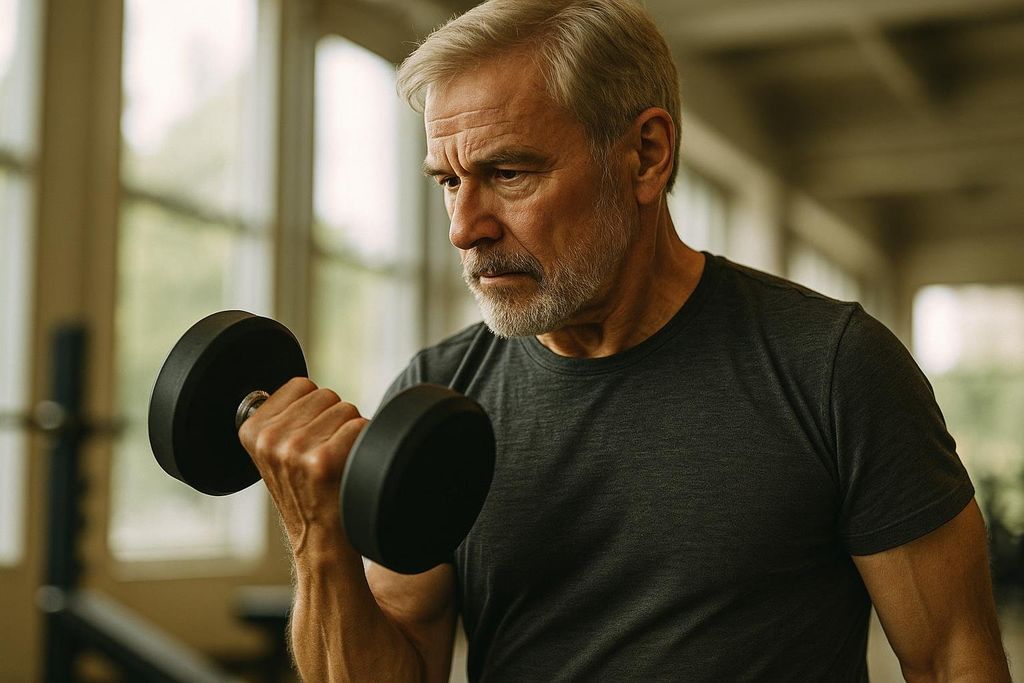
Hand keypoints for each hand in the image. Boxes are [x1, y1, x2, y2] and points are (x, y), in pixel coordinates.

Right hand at [237, 377, 368, 557]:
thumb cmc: (305, 492)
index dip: (314, 409)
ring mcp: (294, 450)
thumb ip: (281, 417)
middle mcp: (268, 439)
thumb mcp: (275, 452)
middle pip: (326, 394)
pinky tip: (348, 469)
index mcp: (251, 430)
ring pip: (346, 409)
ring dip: (350, 432)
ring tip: (336, 463)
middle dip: (334, 419)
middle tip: (325, 455)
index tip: (308, 439)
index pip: (300, 385)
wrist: (319, 541)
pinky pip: (359, 426)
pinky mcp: (322, 462)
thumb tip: (303, 386)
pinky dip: (364, 444)